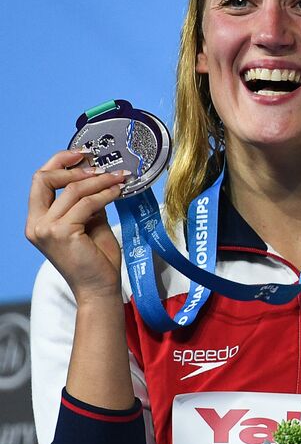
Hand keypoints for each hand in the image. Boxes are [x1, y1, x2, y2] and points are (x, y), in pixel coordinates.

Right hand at [26, 149, 127, 305]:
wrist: (100, 288)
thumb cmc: (96, 258)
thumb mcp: (89, 222)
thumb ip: (87, 201)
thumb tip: (98, 176)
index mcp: (38, 221)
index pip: (40, 182)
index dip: (59, 163)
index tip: (83, 155)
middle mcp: (36, 224)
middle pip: (43, 179)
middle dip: (72, 166)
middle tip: (100, 164)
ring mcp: (46, 229)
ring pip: (72, 190)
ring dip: (100, 180)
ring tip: (120, 177)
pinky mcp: (62, 233)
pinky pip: (87, 203)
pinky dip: (106, 194)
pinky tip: (119, 191)